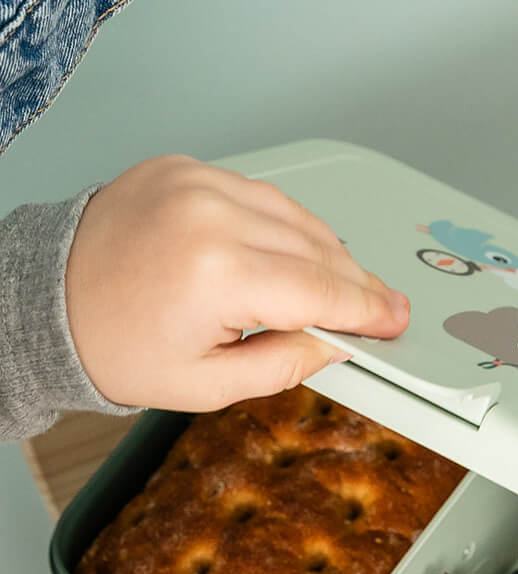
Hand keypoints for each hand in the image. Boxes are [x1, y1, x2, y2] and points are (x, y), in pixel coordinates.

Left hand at [64, 156, 409, 410]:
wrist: (47, 303)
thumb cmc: (115, 346)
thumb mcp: (208, 384)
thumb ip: (284, 363)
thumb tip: (336, 343)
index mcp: (218, 273)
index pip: (322, 290)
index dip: (367, 310)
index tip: (394, 320)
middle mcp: (210, 214)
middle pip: (319, 249)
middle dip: (357, 283)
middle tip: (382, 308)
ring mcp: (196, 183)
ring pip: (296, 215)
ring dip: (327, 252)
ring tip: (342, 286)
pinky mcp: (183, 169)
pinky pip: (260, 193)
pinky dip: (286, 223)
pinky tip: (295, 252)